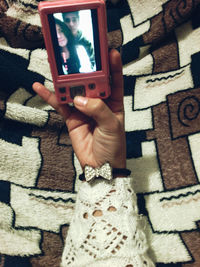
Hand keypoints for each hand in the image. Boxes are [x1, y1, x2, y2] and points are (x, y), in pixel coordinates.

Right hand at [32, 49, 125, 168]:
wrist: (100, 166)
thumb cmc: (113, 146)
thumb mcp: (111, 126)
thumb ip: (98, 110)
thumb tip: (79, 99)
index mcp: (114, 103)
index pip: (115, 81)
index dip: (113, 67)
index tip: (110, 51)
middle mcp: (99, 103)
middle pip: (92, 82)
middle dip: (86, 69)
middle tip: (78, 54)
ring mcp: (84, 109)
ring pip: (74, 91)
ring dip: (66, 80)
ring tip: (58, 65)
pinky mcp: (72, 117)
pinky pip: (60, 104)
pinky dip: (51, 96)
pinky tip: (41, 87)